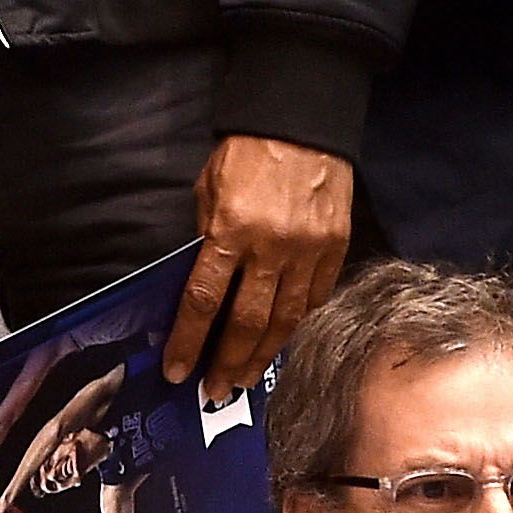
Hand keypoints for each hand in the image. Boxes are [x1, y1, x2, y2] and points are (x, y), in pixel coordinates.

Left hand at [162, 135, 350, 396]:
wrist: (302, 121)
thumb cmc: (247, 151)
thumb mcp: (209, 188)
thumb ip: (207, 236)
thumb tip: (206, 282)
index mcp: (231, 230)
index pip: (203, 299)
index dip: (188, 340)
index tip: (176, 369)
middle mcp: (271, 247)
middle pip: (247, 323)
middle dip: (228, 362)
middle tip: (214, 391)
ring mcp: (308, 251)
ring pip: (285, 320)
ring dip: (262, 355)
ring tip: (245, 378)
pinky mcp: (335, 248)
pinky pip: (316, 298)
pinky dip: (298, 322)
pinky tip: (282, 338)